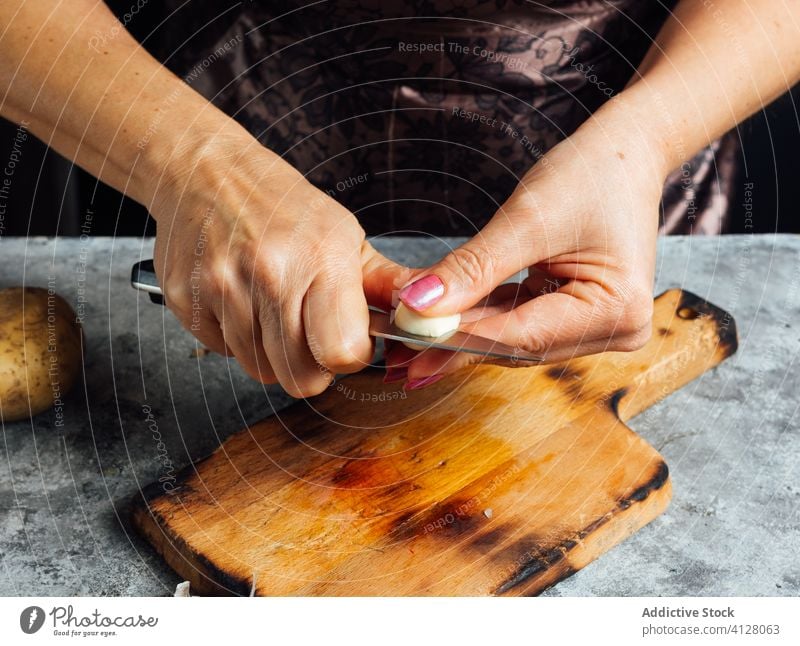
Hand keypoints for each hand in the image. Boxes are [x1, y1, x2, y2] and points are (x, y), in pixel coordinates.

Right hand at [152, 134, 406, 396]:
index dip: (349, 357)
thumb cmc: (282, 206)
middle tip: (309, 330)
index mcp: (320, 258)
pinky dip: (237, 339)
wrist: (204, 173)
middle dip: (312, 365)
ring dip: (273, 352)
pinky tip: (242, 302)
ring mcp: (222, 288)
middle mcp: (270, 274)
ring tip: (274, 308)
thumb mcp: (344, 234)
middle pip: (300, 377)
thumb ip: (386, 284)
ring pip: (261, 371)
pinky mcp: (185, 302)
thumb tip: (429, 313)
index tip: (347, 340)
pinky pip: (224, 353)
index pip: (342, 353)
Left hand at [387, 106, 668, 386]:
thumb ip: (473, 268)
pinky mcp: (577, 316)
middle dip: (455, 344)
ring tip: (406, 345)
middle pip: (517, 344)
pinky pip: (519, 322)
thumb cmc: (590, 174)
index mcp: (616, 310)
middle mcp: (614, 330)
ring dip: (461, 337)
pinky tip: (438, 326)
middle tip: (397, 354)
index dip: (460, 338)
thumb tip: (417, 305)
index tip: (408, 337)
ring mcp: (598, 327)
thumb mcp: (526, 219)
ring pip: (513, 338)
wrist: (625, 153)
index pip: (522, 335)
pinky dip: (480, 319)